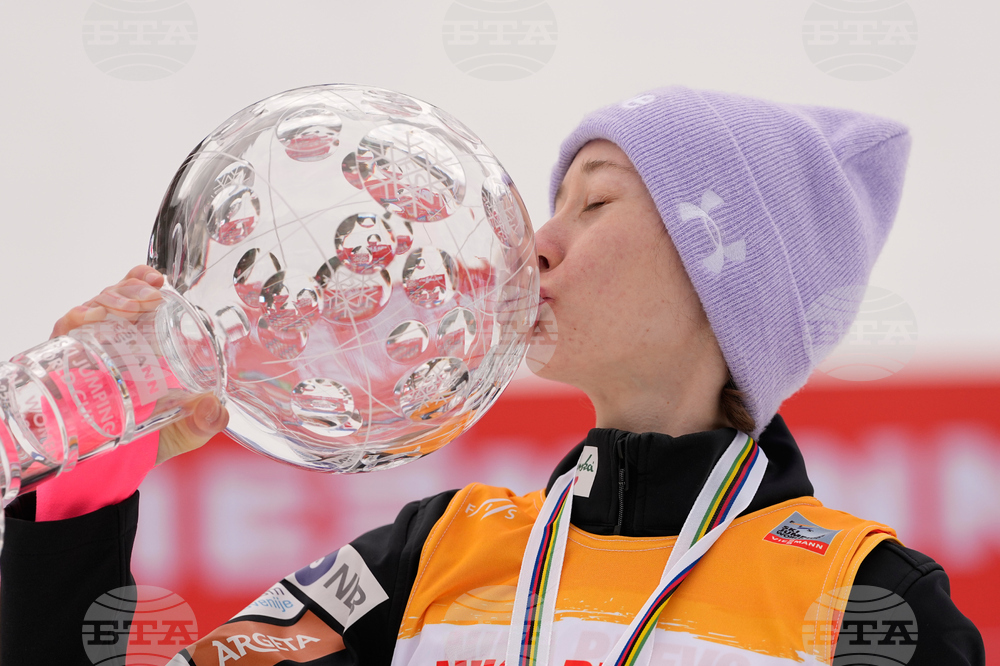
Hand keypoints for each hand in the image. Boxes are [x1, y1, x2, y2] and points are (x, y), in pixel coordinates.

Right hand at [50, 265, 229, 464]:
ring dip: (112, 298)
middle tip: (151, 296)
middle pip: (118, 295)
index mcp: (147, 343)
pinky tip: (90, 318)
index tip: (159, 278)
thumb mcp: (188, 429)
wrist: (117, 469)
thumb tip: (214, 409)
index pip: (141, 298)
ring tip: (132, 307)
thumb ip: (206, 421)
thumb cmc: (155, 438)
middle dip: (132, 287)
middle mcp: (117, 339)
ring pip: (95, 306)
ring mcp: (92, 349)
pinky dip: (77, 317)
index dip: (144, 280)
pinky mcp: (67, 362)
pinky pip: (66, 329)